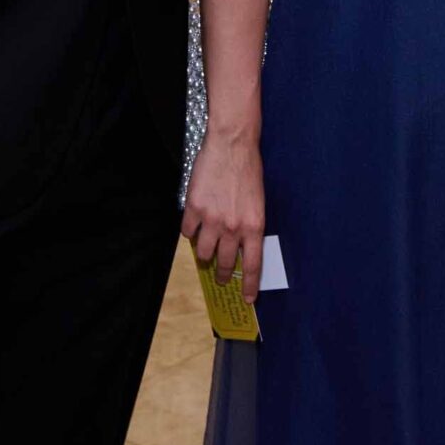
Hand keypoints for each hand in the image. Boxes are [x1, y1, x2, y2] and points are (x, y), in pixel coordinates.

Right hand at [181, 128, 266, 302]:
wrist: (233, 145)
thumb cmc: (249, 171)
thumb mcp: (258, 203)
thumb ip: (249, 226)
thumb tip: (240, 248)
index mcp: (254, 226)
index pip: (252, 265)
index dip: (249, 286)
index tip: (247, 299)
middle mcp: (233, 227)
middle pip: (225, 263)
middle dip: (223, 274)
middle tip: (221, 276)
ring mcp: (211, 219)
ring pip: (202, 253)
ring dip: (204, 255)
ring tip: (205, 250)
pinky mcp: (194, 208)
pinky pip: (187, 233)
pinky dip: (190, 232)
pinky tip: (194, 225)